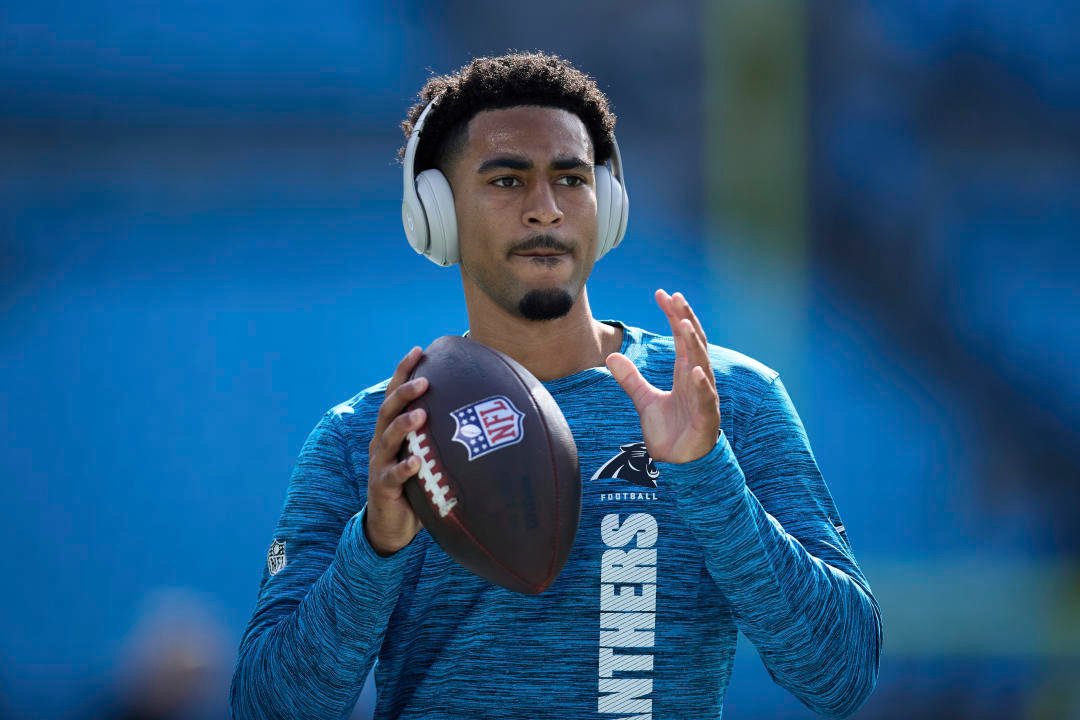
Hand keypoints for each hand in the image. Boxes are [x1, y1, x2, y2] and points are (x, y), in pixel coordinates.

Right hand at [365, 346, 428, 555]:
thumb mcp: (429, 454)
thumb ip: (443, 435)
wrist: (392, 523)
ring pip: (388, 438)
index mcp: (392, 429)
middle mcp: (382, 441)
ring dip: (404, 425)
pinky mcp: (383, 486)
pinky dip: (404, 467)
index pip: (396, 394)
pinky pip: (393, 475)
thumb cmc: (416, 483)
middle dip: (404, 392)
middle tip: (424, 380)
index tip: (419, 350)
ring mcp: (380, 463)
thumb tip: (483, 413)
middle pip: (388, 410)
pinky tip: (416, 463)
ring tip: (421, 414)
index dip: (403, 371)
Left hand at [606, 290, 720, 463]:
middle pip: (694, 343)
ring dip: (694, 344)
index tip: (663, 294)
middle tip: (675, 296)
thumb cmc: (670, 432)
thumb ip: (630, 379)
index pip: (682, 337)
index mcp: (685, 374)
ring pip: (702, 365)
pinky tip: (696, 370)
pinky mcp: (706, 419)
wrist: (679, 465)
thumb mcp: (644, 400)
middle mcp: (697, 381)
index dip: (674, 315)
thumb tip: (611, 356)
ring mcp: (704, 398)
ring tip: (684, 324)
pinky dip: (702, 385)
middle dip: (685, 319)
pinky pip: (706, 399)